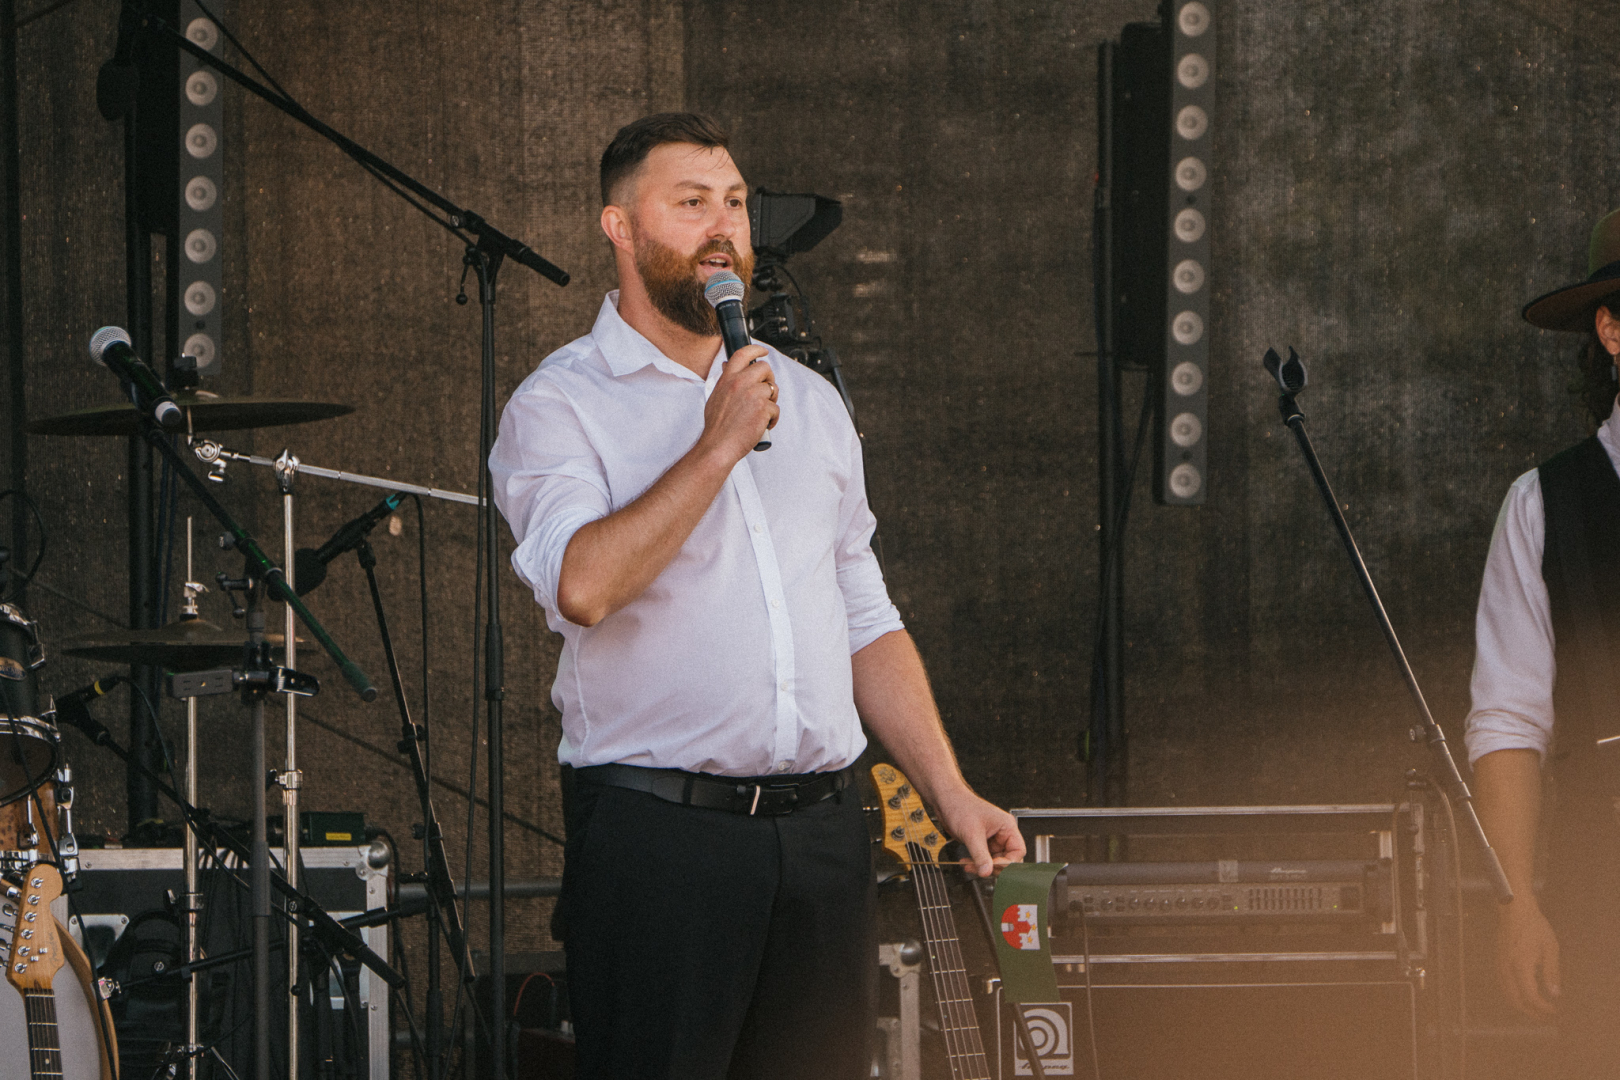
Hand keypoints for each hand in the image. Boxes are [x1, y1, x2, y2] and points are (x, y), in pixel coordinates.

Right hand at [700, 344, 777, 461]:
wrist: (718, 446)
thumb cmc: (717, 426)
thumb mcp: (716, 396)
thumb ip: (725, 381)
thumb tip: (727, 366)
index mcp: (728, 379)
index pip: (743, 354)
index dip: (756, 349)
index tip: (764, 351)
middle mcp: (740, 383)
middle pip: (765, 368)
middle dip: (768, 379)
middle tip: (765, 392)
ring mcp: (753, 395)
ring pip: (772, 389)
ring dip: (771, 402)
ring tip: (760, 414)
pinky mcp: (763, 409)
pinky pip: (775, 408)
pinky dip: (772, 418)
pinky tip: (761, 425)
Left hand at [934, 788, 1026, 877]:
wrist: (946, 801)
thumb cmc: (961, 807)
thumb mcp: (972, 834)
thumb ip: (980, 855)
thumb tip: (987, 871)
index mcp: (1007, 827)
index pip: (1018, 851)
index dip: (1008, 862)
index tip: (993, 866)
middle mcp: (1002, 833)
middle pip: (1007, 858)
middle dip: (994, 866)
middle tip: (981, 869)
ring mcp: (992, 839)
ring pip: (994, 861)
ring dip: (983, 866)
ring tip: (970, 866)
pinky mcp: (982, 843)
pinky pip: (984, 858)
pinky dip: (976, 863)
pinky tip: (966, 863)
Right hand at [1496, 900, 1559, 1015]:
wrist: (1514, 910)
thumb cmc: (1535, 927)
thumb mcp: (1550, 949)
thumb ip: (1552, 973)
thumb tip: (1555, 994)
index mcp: (1521, 966)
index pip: (1530, 997)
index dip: (1543, 1008)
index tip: (1555, 1011)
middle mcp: (1507, 969)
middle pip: (1515, 1000)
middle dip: (1530, 1012)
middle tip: (1545, 1016)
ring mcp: (1500, 966)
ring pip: (1507, 994)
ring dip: (1521, 1005)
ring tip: (1537, 1008)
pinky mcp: (1498, 962)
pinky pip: (1504, 985)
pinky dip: (1514, 995)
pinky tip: (1525, 994)